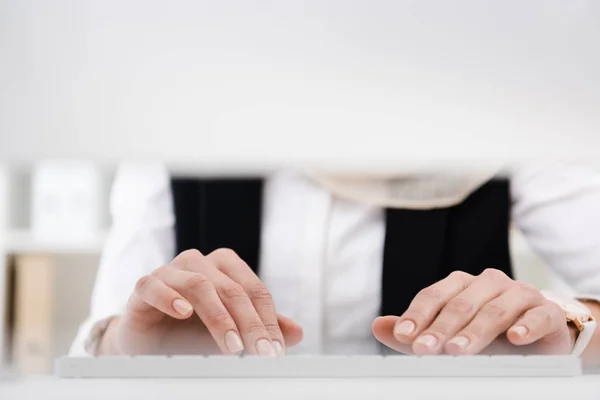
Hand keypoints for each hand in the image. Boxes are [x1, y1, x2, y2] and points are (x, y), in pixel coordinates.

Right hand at [104, 249, 302, 355]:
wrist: (149, 339)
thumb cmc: (192, 330)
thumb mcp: (231, 331)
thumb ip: (262, 327)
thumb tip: (298, 332)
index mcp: (224, 266)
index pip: (254, 290)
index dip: (268, 321)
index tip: (276, 351)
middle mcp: (199, 262)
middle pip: (232, 289)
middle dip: (250, 324)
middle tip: (260, 353)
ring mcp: (170, 271)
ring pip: (199, 284)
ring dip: (218, 317)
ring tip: (231, 345)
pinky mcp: (144, 285)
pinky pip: (155, 285)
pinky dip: (169, 297)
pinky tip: (183, 313)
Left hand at [373, 269, 574, 355]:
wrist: (539, 338)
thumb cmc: (488, 334)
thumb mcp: (450, 334)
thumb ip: (417, 331)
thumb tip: (378, 326)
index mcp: (461, 284)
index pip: (434, 296)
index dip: (418, 315)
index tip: (404, 336)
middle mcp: (489, 283)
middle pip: (461, 304)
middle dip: (441, 328)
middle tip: (425, 350)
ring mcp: (519, 294)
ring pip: (494, 309)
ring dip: (475, 331)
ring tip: (458, 351)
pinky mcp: (547, 311)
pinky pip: (537, 315)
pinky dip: (525, 326)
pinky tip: (514, 339)